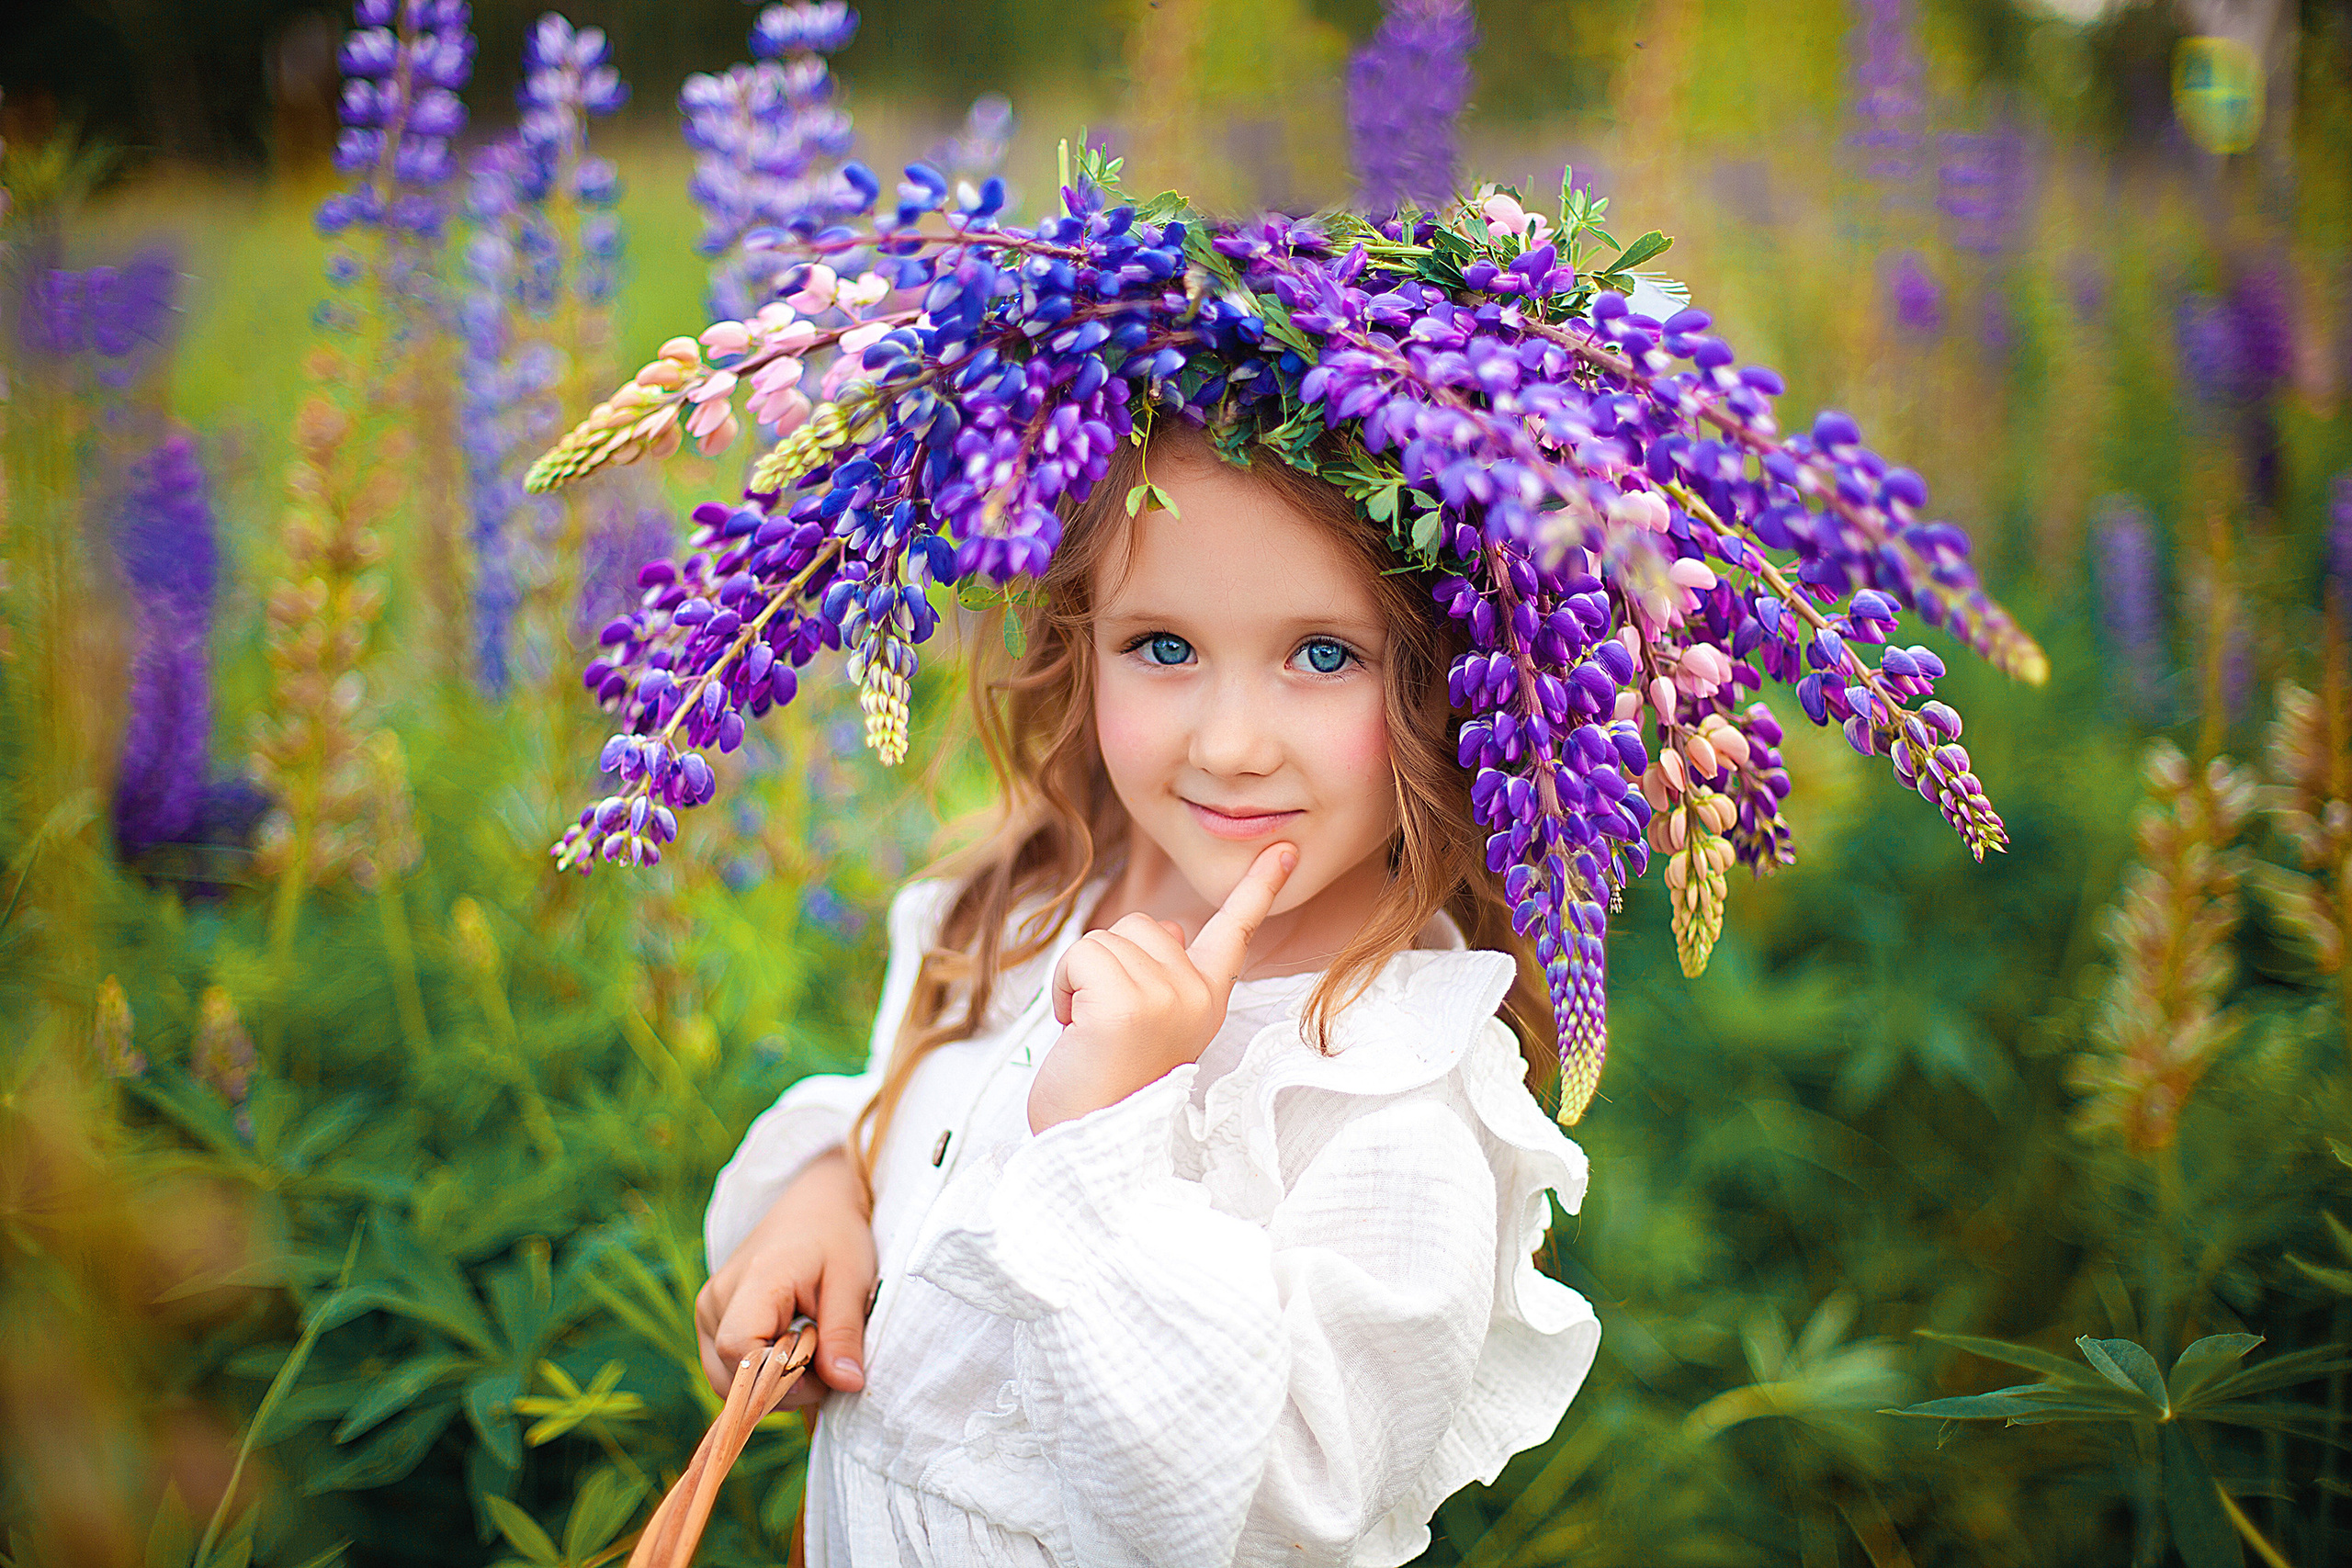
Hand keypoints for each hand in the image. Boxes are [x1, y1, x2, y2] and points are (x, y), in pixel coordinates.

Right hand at [694, 1146, 875, 1406]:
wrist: (812, 1203)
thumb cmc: (834, 1236)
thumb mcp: (852, 1280)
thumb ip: (844, 1334)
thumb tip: (848, 1385)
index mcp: (753, 1282)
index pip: (742, 1352)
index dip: (780, 1378)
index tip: (821, 1373)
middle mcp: (717, 1299)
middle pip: (730, 1376)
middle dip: (781, 1388)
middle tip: (825, 1365)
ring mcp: (708, 1310)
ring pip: (727, 1379)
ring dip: (770, 1384)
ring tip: (811, 1354)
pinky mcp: (711, 1319)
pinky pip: (727, 1367)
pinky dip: (761, 1373)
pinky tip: (793, 1350)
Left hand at [1029, 842, 1297, 1133]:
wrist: (1095, 1148)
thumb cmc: (1109, 1087)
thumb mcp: (1151, 1023)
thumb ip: (1164, 972)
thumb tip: (1168, 928)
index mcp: (1208, 1000)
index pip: (1237, 930)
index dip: (1259, 886)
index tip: (1284, 850)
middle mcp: (1196, 995)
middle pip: (1138, 926)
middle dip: (1108, 966)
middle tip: (1109, 1028)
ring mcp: (1166, 997)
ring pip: (1104, 939)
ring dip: (1081, 981)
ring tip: (1093, 1033)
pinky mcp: (1127, 1004)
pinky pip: (1079, 955)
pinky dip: (1064, 989)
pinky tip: (1078, 1030)